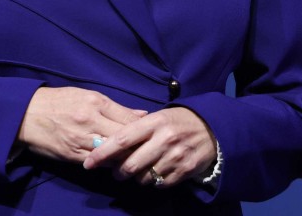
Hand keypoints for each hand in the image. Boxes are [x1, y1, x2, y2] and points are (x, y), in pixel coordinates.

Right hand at [17, 87, 146, 162]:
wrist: (27, 114)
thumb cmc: (60, 101)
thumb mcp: (87, 95)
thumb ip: (115, 107)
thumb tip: (142, 114)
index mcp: (95, 102)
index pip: (128, 118)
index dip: (143, 128)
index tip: (151, 133)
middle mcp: (89, 121)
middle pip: (123, 136)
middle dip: (137, 144)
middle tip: (148, 149)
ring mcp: (80, 139)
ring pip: (112, 152)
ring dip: (124, 156)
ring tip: (135, 158)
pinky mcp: (72, 154)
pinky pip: (96, 162)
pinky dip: (108, 163)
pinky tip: (115, 163)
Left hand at [82, 107, 216, 187]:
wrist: (212, 127)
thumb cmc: (177, 121)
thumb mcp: (158, 117)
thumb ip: (135, 128)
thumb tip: (107, 143)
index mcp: (154, 122)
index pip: (122, 139)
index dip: (103, 153)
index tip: (89, 163)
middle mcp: (164, 139)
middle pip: (131, 165)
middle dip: (118, 172)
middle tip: (116, 172)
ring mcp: (175, 156)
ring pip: (144, 178)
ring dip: (137, 178)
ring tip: (139, 171)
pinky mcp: (185, 170)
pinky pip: (160, 184)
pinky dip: (154, 182)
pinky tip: (156, 172)